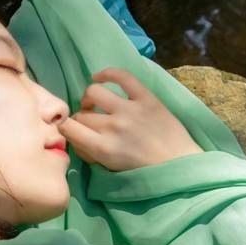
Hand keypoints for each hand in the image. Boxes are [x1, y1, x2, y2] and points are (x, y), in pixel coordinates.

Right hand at [58, 66, 203, 171]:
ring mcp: (129, 109)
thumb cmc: (145, 171)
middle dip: (81, 119)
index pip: (68, 128)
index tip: (72, 130)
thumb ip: (91, 154)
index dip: (65, 128)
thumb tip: (76, 139)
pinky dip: (107, 73)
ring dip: (89, 99)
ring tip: (95, 104)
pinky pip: (121, 76)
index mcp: (103, 148)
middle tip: (90, 124)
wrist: (179, 164)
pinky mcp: (145, 97)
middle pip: (81, 114)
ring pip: (93, 92)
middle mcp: (112, 126)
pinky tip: (100, 77)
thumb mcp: (112, 169)